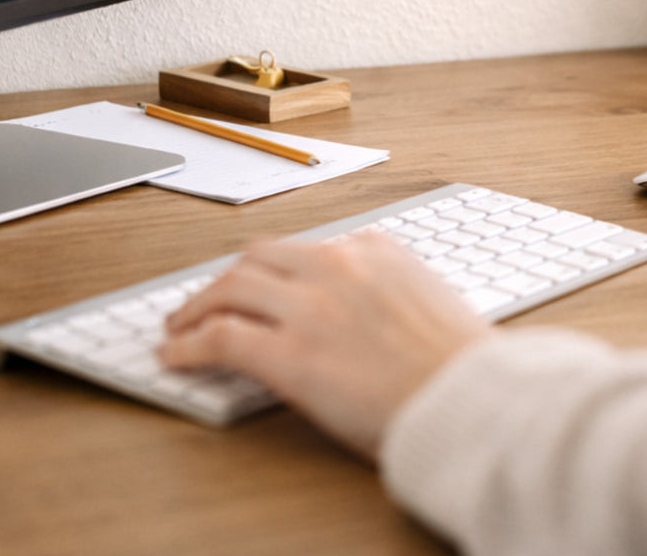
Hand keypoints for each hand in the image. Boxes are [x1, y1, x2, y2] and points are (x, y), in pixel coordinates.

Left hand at [159, 232, 487, 459]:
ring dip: (198, 305)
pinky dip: (190, 343)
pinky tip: (176, 355)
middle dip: (230, 277)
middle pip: (260, 256)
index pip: (308, 249)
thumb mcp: (430, 300)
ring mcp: (310, 306)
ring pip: (231, 286)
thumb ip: (389, 290)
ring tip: (181, 324)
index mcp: (376, 248)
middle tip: (212, 298)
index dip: (276, 271)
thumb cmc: (461, 364)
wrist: (470, 399)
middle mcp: (338, 264)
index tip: (264, 285)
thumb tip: (361, 311)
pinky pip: (222, 339)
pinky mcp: (289, 355)